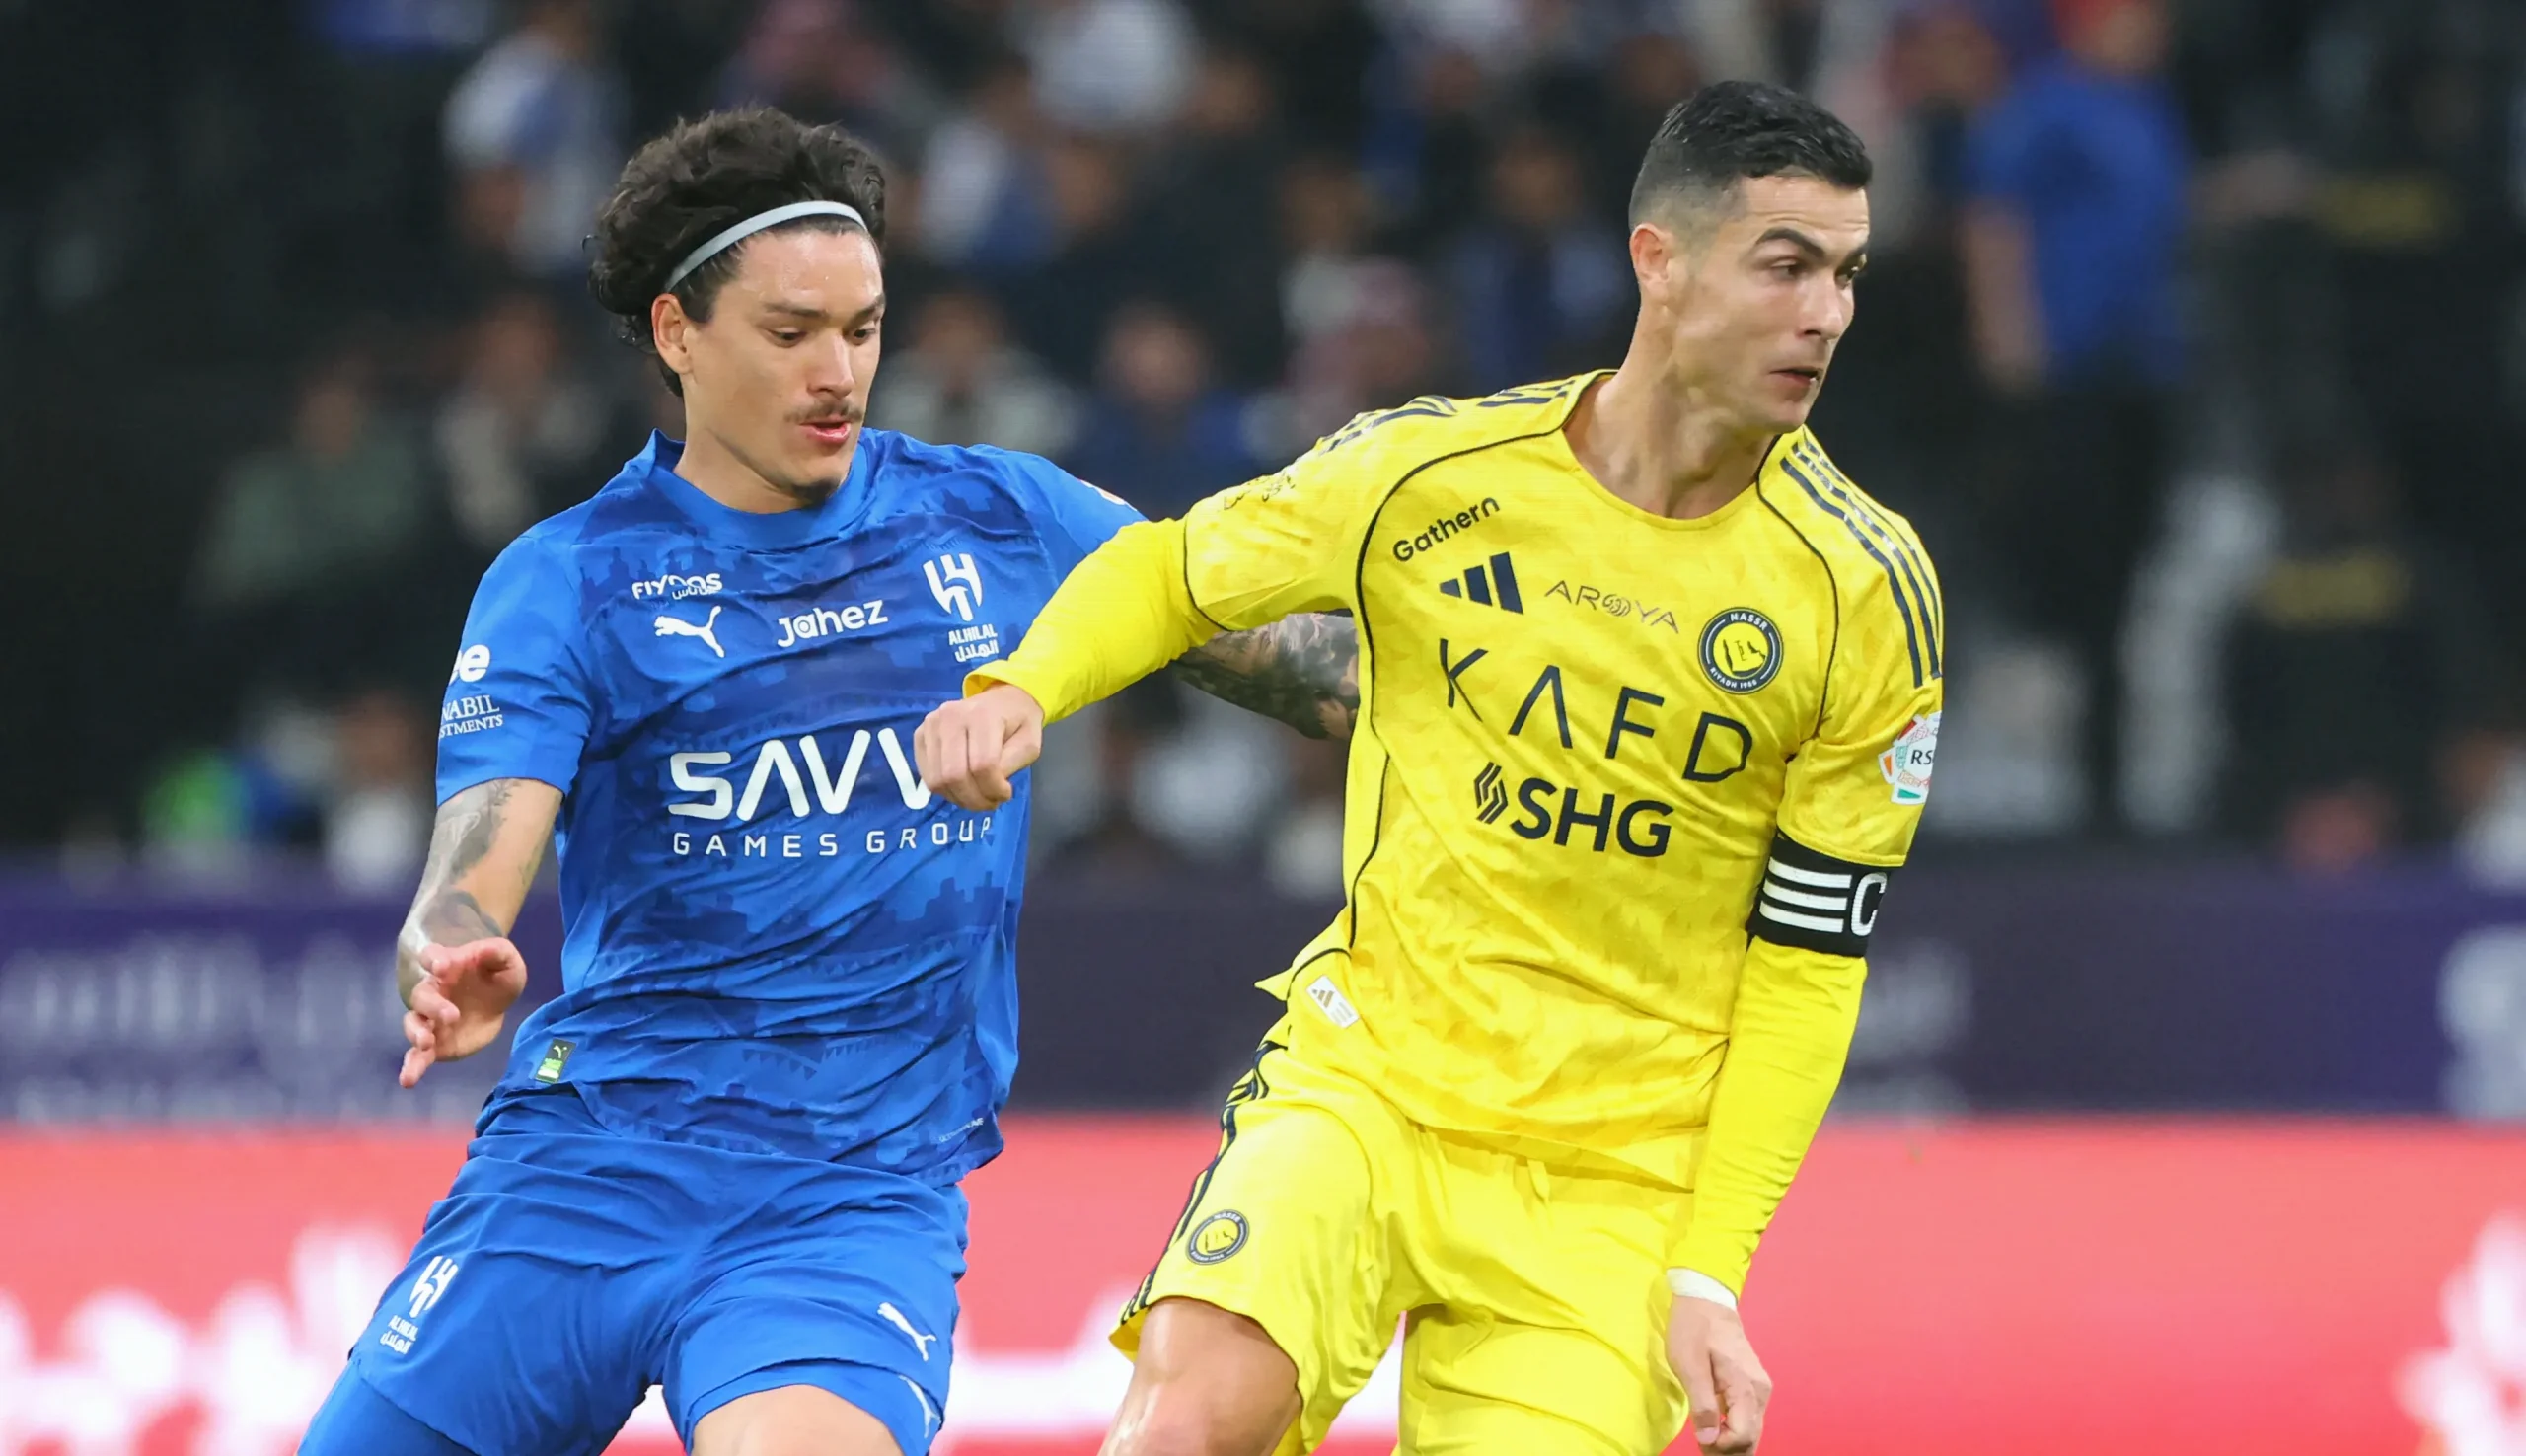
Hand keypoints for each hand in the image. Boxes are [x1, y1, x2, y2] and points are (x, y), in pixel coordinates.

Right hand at [400, 938, 528, 1086]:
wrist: (498, 1001)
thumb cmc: (497, 974)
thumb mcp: (505, 959)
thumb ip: (497, 952)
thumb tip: (485, 948)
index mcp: (447, 965)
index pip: (431, 957)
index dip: (434, 960)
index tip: (441, 967)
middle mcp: (433, 991)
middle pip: (422, 996)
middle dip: (433, 1006)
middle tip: (451, 1016)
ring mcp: (431, 1019)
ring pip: (413, 1024)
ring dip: (416, 1034)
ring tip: (425, 1044)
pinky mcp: (436, 1043)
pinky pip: (419, 1055)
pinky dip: (412, 1066)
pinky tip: (407, 1080)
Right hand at [915, 684, 1045, 809]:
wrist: (1001, 699)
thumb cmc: (1018, 722)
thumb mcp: (1029, 743)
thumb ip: (1011, 764)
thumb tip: (989, 784)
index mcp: (982, 715)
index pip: (982, 765)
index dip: (993, 789)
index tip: (1006, 794)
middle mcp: (951, 716)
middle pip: (954, 775)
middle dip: (974, 800)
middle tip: (990, 802)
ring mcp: (931, 724)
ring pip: (937, 780)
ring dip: (959, 798)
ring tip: (977, 796)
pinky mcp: (920, 735)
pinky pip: (926, 775)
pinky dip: (945, 790)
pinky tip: (962, 787)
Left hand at [1668, 1295, 1771, 1452]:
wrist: (1707, 1300)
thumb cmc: (1694, 1330)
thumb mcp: (1689, 1367)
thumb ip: (1702, 1405)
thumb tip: (1709, 1439)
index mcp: (1746, 1387)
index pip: (1743, 1434)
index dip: (1721, 1447)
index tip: (1699, 1443)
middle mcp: (1760, 1392)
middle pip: (1752, 1437)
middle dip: (1729, 1452)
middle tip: (1703, 1452)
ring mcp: (1760, 1388)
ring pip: (1752, 1430)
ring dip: (1732, 1444)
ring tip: (1707, 1447)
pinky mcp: (1754, 1385)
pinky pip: (1749, 1417)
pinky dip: (1735, 1430)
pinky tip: (1717, 1432)